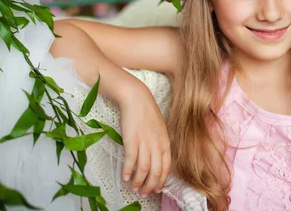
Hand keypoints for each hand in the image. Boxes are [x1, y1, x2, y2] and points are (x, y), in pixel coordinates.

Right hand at [117, 78, 170, 196]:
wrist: (136, 98)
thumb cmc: (147, 112)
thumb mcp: (159, 128)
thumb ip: (160, 143)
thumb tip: (157, 158)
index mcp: (165, 142)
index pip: (166, 167)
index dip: (161, 180)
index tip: (157, 189)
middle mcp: (157, 144)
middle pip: (156, 171)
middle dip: (150, 186)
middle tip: (144, 193)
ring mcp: (144, 143)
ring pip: (144, 169)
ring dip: (139, 182)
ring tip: (134, 188)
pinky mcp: (131, 140)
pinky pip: (131, 161)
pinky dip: (128, 171)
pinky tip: (124, 177)